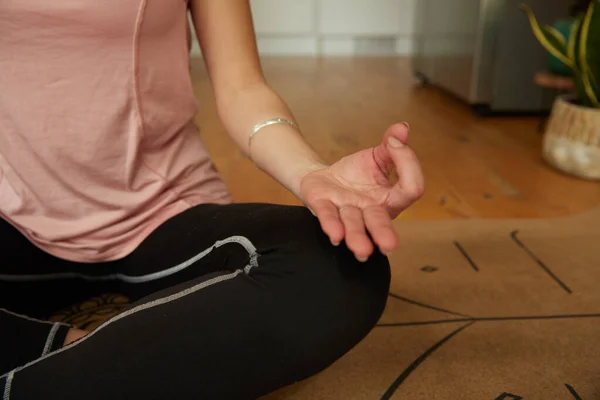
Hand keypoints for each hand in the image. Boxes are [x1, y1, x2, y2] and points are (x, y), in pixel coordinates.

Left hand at [299, 123, 423, 260]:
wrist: (323, 176)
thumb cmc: (355, 173)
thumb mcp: (376, 156)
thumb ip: (391, 145)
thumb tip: (403, 127)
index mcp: (389, 198)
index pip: (409, 189)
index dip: (409, 164)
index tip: (396, 144)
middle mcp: (370, 209)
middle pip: (380, 221)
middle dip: (383, 233)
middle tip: (389, 245)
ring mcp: (347, 211)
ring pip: (353, 223)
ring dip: (356, 235)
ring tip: (361, 249)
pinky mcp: (324, 206)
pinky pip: (329, 217)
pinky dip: (331, 225)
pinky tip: (335, 236)